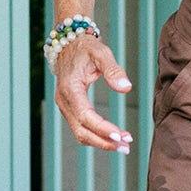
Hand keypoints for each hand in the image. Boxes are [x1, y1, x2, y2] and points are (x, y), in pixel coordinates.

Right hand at [52, 32, 133, 151]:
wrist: (68, 44)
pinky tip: (113, 138)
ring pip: (80, 133)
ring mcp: (64, 107)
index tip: (120, 136)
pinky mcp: (69, 109)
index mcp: (70, 88)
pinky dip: (96, 136)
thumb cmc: (86, 48)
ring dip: (101, 142)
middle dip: (104, 142)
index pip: (85, 116)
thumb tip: (126, 88)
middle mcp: (64, 101)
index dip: (102, 129)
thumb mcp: (101, 53)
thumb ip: (113, 70)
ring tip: (124, 145)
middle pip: (81, 131)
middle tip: (127, 146)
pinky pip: (81, 128)